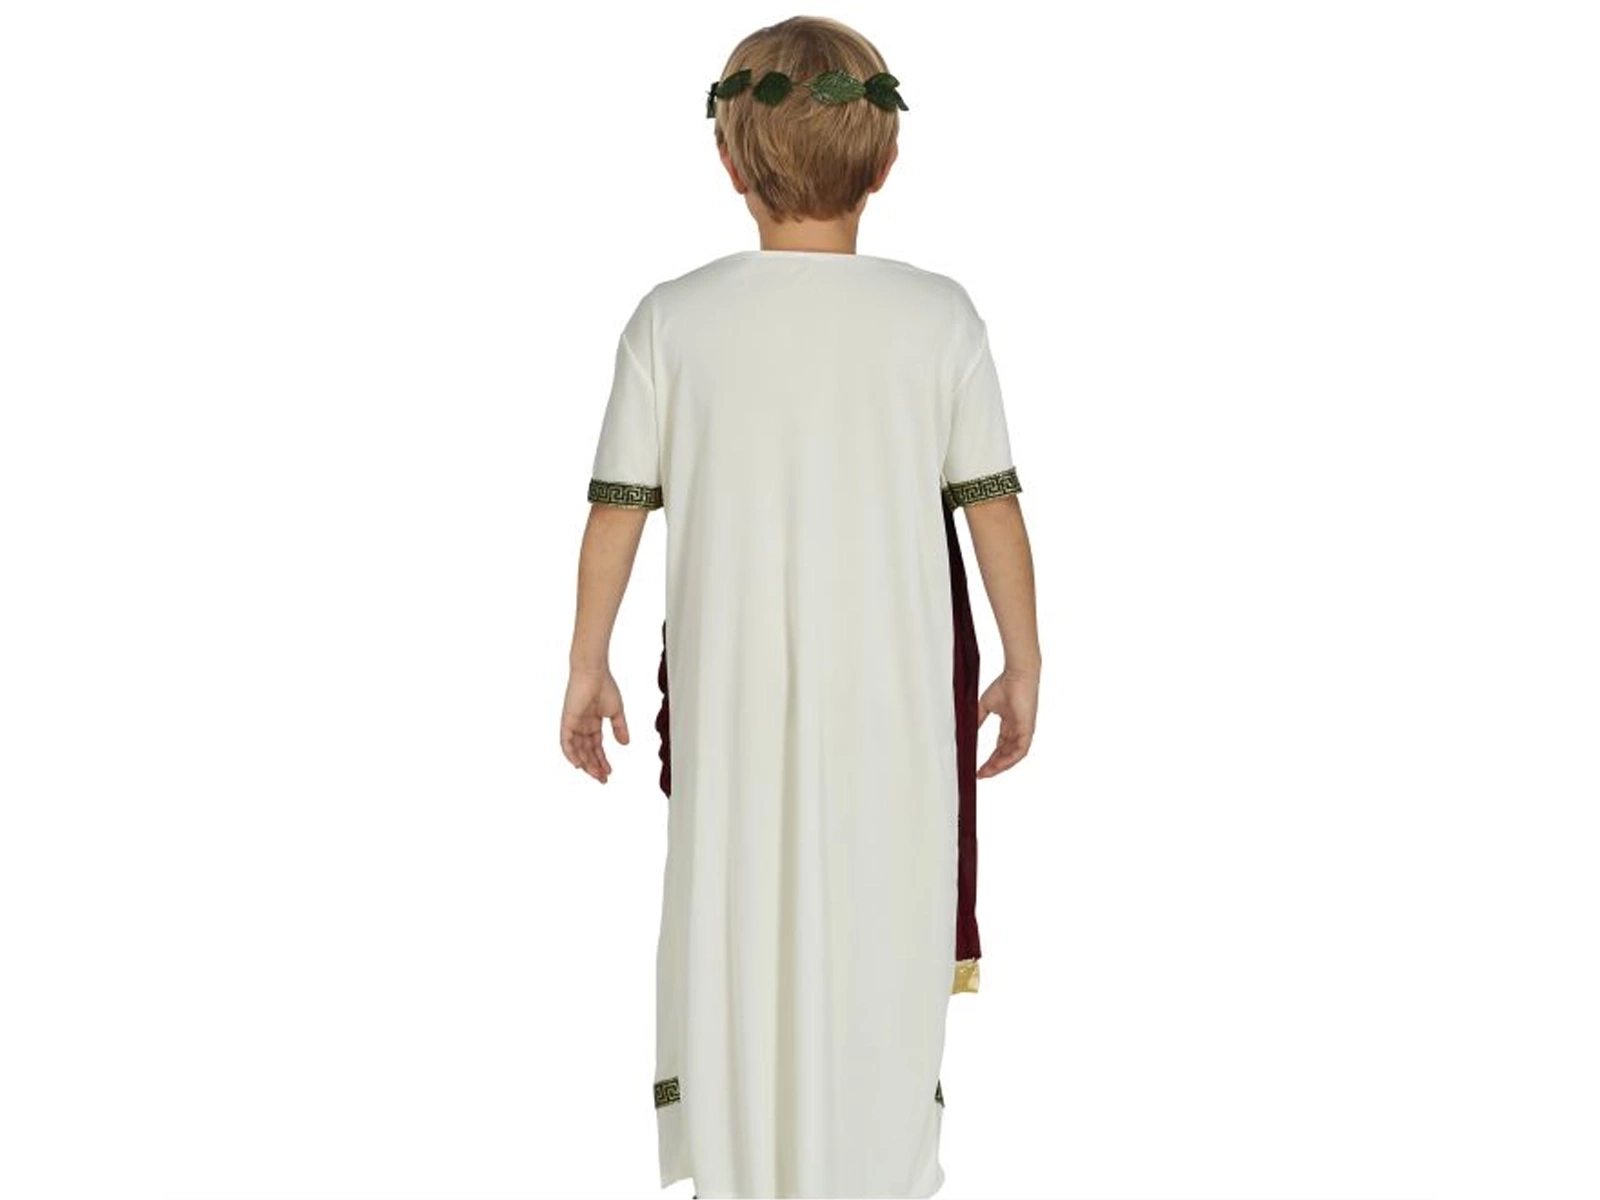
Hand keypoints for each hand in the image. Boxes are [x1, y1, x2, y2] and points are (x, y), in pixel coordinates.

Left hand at [561, 666, 629, 783]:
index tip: (608, 773)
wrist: (594, 672)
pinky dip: (571, 754)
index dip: (602, 761)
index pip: (596, 747)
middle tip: (603, 779)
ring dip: (586, 763)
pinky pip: (566, 742)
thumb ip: (620, 728)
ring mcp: (574, 724)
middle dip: (595, 766)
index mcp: (593, 724)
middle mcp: (582, 726)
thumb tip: (625, 744)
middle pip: (587, 752)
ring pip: (578, 750)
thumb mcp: (616, 711)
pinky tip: (579, 765)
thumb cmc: (604, 686)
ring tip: (595, 774)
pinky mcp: (568, 721)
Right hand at [976, 666, 1037, 777]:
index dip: (991, 759)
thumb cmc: (1007, 684)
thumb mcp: (986, 705)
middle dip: (993, 766)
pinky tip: (999, 765)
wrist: (1018, 675)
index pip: (1001, 747)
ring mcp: (1024, 731)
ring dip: (1000, 766)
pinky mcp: (1027, 729)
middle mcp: (1018, 730)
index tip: (980, 767)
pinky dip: (1009, 760)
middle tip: (981, 774)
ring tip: (987, 772)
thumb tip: (967, 730)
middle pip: (1006, 754)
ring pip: (1013, 756)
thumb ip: (978, 718)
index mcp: (1010, 724)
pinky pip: (1020, 751)